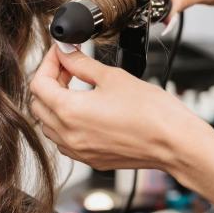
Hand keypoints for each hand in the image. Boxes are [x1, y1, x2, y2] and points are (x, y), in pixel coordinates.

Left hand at [29, 47, 213, 196]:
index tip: (61, 53)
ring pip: (49, 125)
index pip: (38, 84)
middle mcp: (69, 136)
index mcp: (69, 112)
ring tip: (77, 87)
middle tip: (68, 66)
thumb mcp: (112, 77)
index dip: (48, 63)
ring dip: (55, 104)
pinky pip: (65, 141)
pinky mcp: (91, 159)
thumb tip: (66, 53)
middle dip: (49, 81)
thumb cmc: (152, 112)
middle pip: (38, 105)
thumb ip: (81, 64)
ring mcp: (79, 151)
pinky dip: (66, 124)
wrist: (175, 143)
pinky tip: (86, 110)